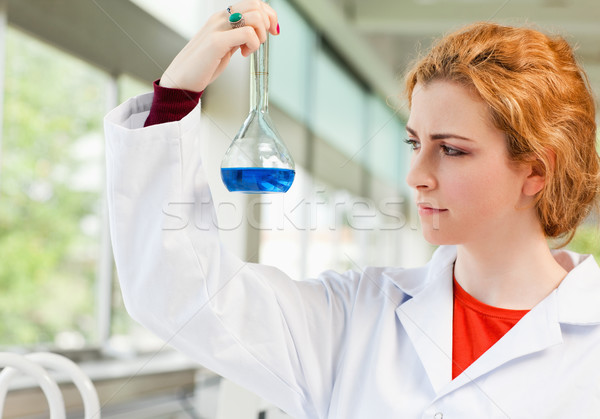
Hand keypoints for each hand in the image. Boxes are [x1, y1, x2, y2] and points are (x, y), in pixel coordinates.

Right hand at [159, 0, 278, 91]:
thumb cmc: (203, 66)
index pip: (253, 3)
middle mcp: (220, 18)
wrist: (182, 79)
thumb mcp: (225, 46)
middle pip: (256, 5)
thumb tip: (255, 35)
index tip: (274, 31)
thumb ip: (238, 37)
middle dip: (267, 24)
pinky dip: (253, 45)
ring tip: (249, 49)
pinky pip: (247, 34)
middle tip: (259, 42)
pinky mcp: (217, 42)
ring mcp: (218, 28)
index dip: (269, 15)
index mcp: (222, 17)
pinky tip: (243, 54)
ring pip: (255, 17)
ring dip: (260, 36)